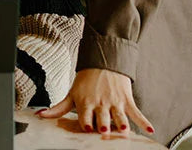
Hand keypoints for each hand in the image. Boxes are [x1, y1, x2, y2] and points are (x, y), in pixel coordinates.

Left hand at [37, 68, 153, 136]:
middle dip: (103, 125)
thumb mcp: (71, 93)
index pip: (85, 119)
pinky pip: (136, 112)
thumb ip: (58, 108)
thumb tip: (41, 116)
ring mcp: (115, 102)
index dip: (86, 125)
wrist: (104, 60)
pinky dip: (144, 121)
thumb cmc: (86, 80)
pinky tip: (150, 130)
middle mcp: (100, 104)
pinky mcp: (126, 100)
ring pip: (120, 117)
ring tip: (123, 132)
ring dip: (122, 124)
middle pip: (103, 119)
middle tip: (104, 131)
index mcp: (86, 103)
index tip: (88, 131)